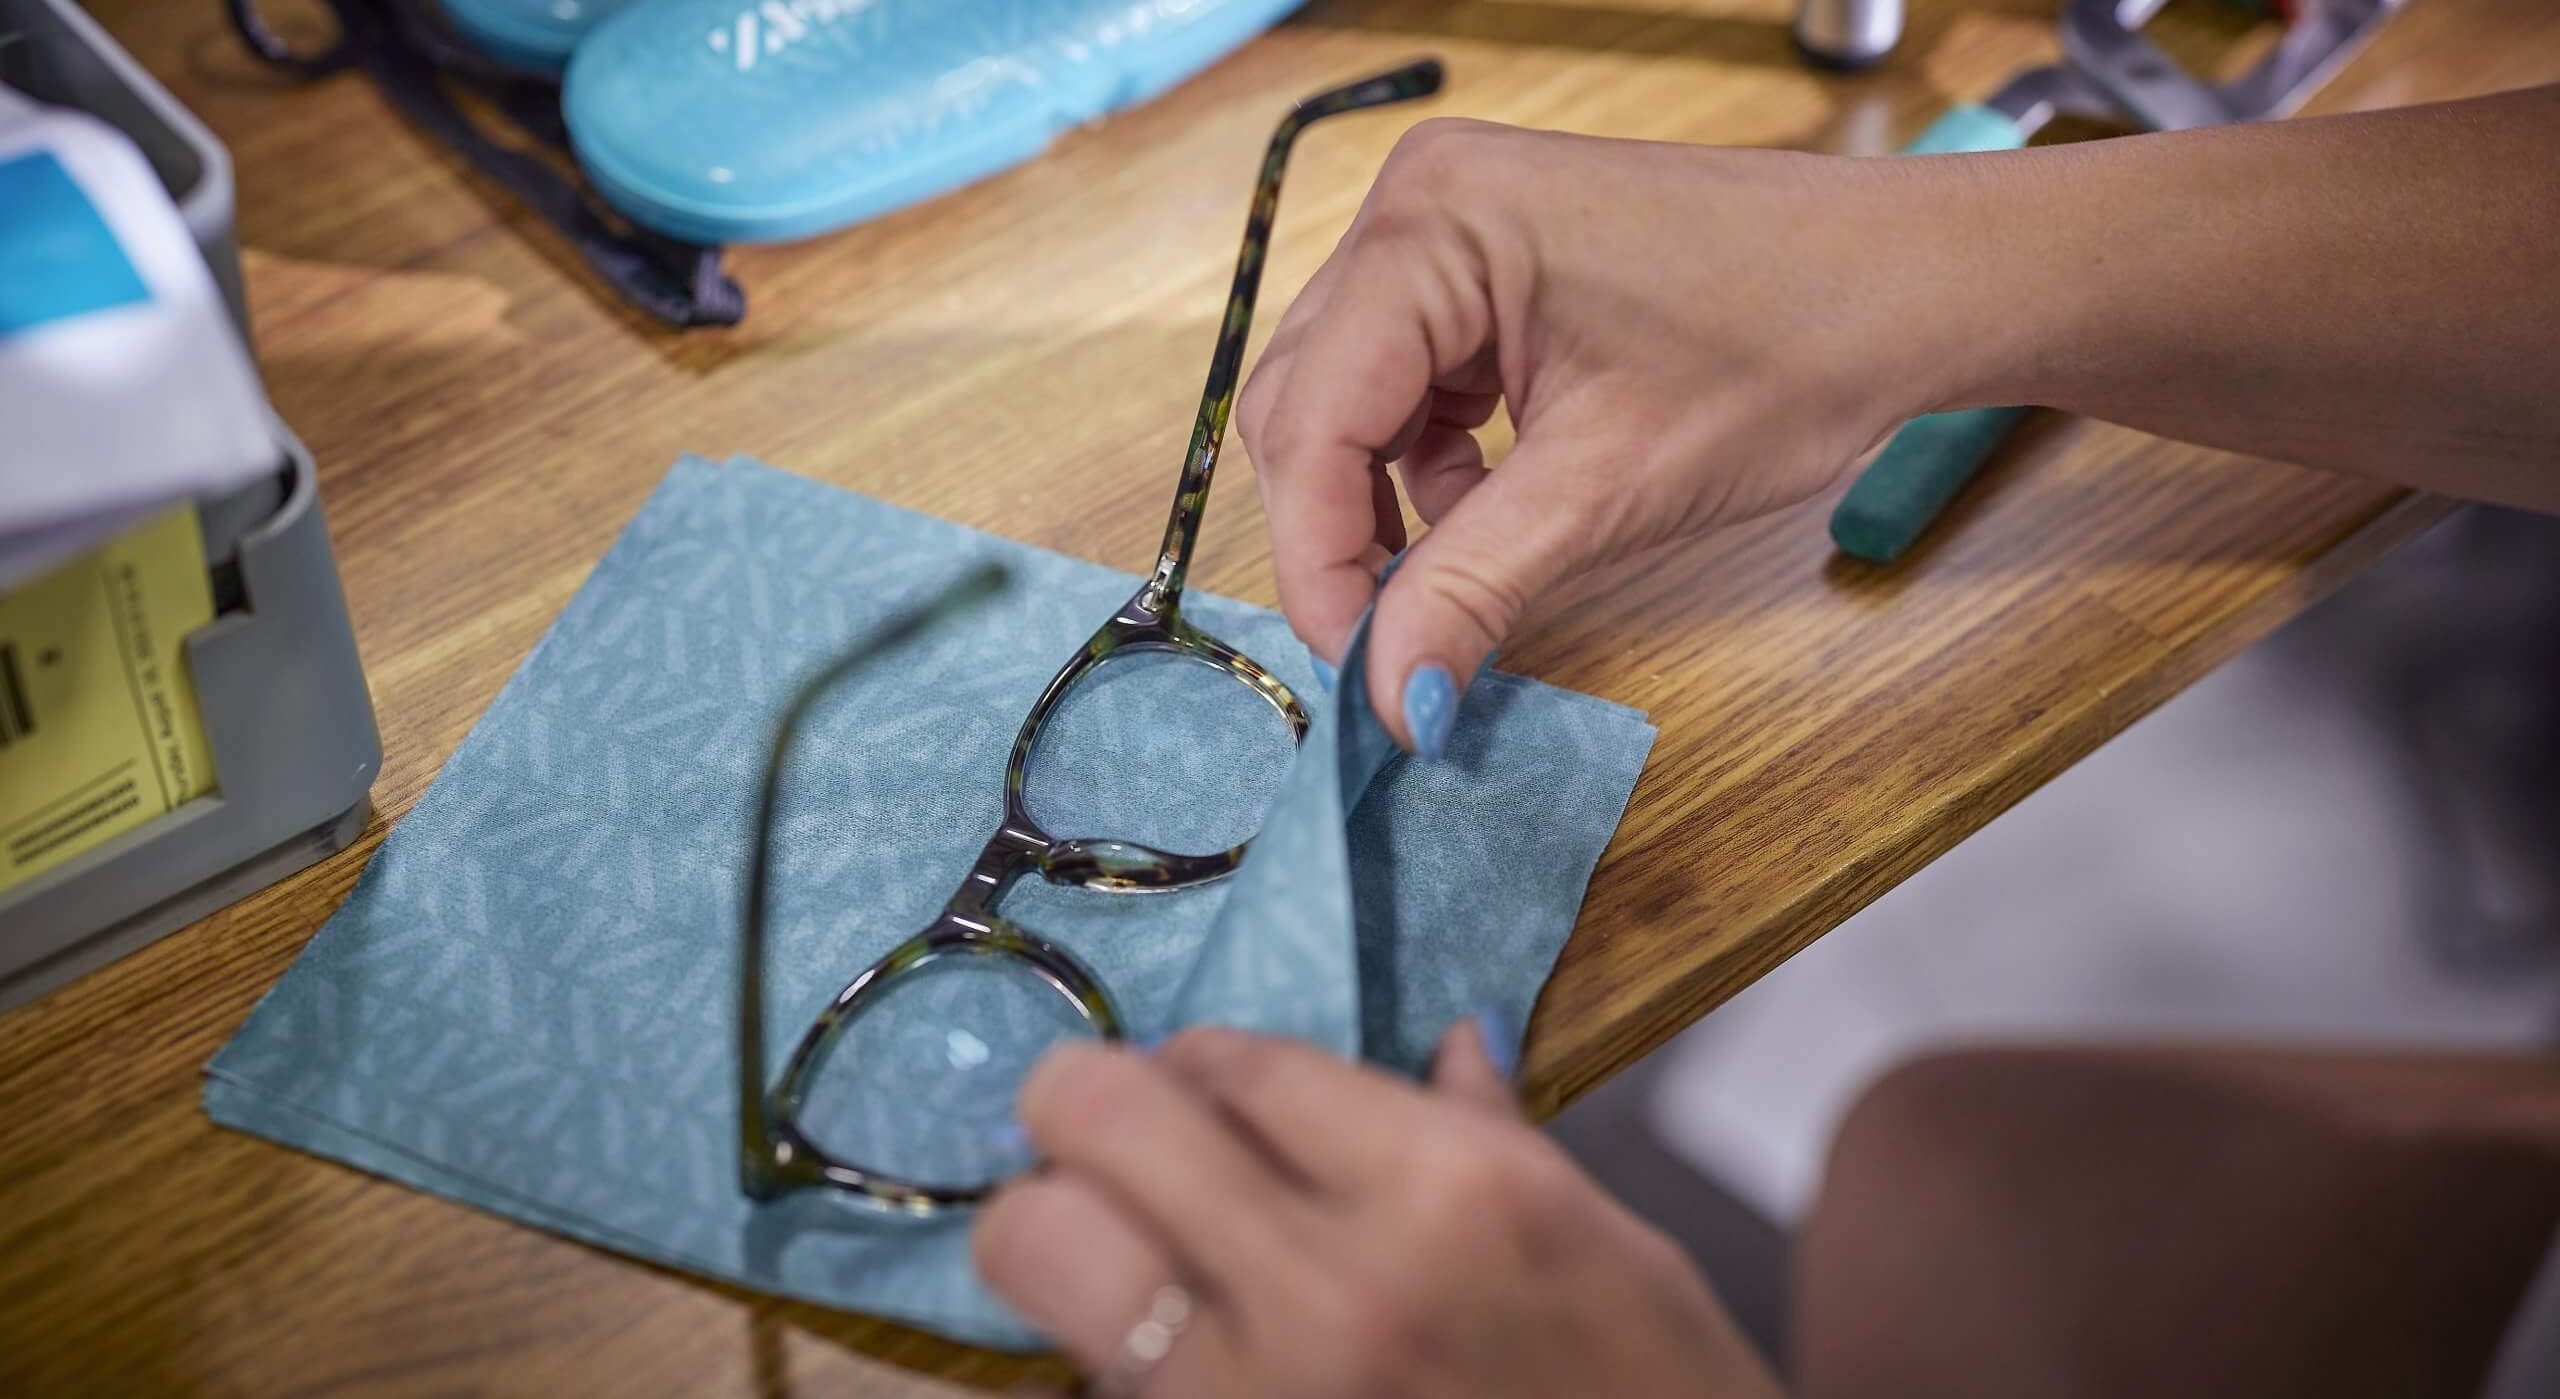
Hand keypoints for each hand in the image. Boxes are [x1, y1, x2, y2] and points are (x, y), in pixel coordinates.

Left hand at [971, 1023, 1782, 1397]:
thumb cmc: (1644, 1387)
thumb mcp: (1600, 1239)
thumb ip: (1490, 1133)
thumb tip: (1450, 1042)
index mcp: (1447, 1193)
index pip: (1238, 1062)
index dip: (1200, 1060)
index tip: (1202, 1085)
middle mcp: (1326, 1286)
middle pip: (1096, 1118)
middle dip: (1085, 1104)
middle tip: (1116, 1136)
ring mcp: (1246, 1395)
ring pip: (1032, 1246)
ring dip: (1056, 1223)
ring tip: (1114, 1242)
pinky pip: (1074, 1376)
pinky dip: (1083, 1348)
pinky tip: (1147, 1343)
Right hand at [1237, 118, 2003, 750]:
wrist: (1913, 286)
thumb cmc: (1791, 346)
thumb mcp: (1610, 488)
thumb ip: (1473, 589)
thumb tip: (1392, 700)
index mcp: (1436, 223)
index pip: (1312, 412)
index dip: (1318, 557)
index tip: (1358, 673)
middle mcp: (1421, 204)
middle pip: (1309, 401)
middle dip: (1340, 534)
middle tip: (1388, 651)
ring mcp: (1453, 228)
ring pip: (1350, 399)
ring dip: (1383, 505)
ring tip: (1447, 588)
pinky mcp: (1489, 266)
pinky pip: (1410, 383)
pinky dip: (1429, 468)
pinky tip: (1487, 518)